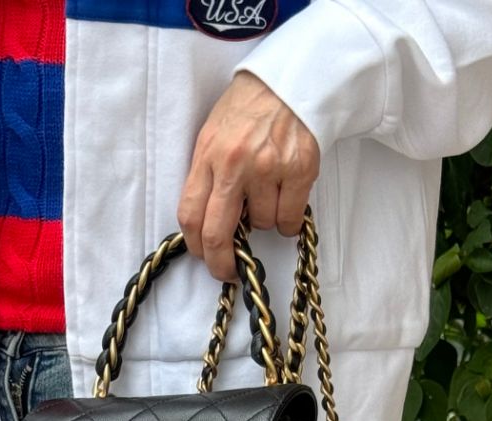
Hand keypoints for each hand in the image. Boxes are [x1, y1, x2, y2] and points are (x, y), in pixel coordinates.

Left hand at [178, 72, 320, 281]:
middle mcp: (235, 164)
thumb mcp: (214, 135)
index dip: (196, 246)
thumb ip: (207, 176)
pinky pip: (290, 220)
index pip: (190, 215)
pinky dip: (288, 221)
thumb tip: (207, 224)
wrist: (289, 79)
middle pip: (218, 233)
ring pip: (261, 225)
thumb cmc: (248, 109)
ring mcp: (269, 168)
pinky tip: (288, 198)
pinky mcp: (300, 171)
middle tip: (228, 270)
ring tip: (268, 192)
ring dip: (264, 220)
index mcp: (208, 154)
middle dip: (221, 262)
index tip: (204, 256)